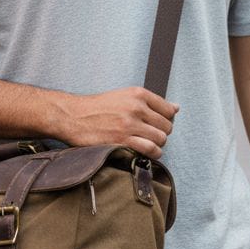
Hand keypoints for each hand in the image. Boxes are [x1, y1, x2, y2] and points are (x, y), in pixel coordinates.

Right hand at [59, 87, 178, 159]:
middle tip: (150, 135)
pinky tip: (145, 152)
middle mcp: (136, 107)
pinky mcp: (122, 140)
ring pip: (161, 139)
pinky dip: (152, 154)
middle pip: (166, 126)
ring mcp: (129, 125)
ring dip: (157, 145)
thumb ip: (151, 102)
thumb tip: (176, 108)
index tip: (157, 124)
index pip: (168, 110)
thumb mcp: (125, 96)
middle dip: (161, 133)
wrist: (73, 116)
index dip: (166, 119)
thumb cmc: (98, 107)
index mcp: (138, 94)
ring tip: (147, 144)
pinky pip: (150, 150)